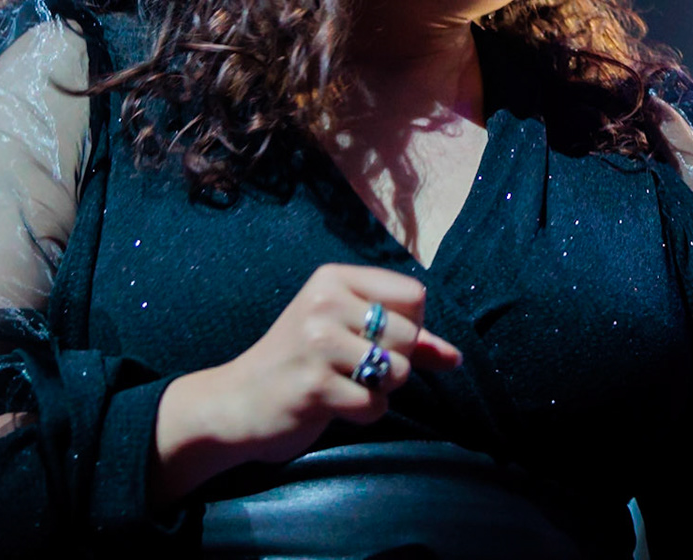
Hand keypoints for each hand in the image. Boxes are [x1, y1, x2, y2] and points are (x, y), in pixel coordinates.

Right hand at [153, 264, 461, 500]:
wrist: (236, 401)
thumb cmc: (299, 363)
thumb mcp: (346, 336)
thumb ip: (404, 341)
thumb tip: (456, 357)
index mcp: (333, 279)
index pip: (414, 295)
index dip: (410, 326)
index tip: (376, 339)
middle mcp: (324, 301)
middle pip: (409, 335)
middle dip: (394, 364)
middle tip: (355, 369)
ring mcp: (317, 342)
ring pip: (397, 370)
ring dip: (379, 390)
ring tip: (344, 385)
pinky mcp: (314, 385)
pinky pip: (374, 405)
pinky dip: (363, 413)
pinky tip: (333, 405)